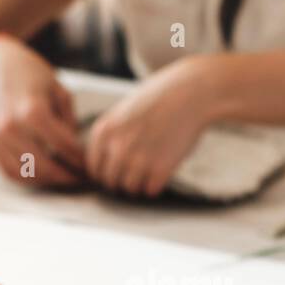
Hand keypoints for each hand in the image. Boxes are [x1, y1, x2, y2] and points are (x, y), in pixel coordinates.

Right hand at [0, 36, 87, 189]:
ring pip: (27, 173)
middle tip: (79, 177)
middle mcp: (12, 126)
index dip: (80, 159)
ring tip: (63, 177)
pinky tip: (43, 175)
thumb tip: (75, 151)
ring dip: (48, 180)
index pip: (64, 146)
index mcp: (32, 111)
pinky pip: (10, 171)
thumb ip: (69, 122)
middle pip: (46, 166)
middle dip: (66, 176)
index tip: (90, 165)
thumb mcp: (59, 91)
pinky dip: (28, 178)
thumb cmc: (31, 75)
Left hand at [86, 56, 220, 197]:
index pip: (94, 168)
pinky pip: (151, 190)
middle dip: (122, 180)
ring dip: (140, 184)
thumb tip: (107, 164)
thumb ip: (112, 136)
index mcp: (104, 131)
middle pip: (111, 182)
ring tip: (150, 170)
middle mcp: (117, 148)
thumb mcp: (123, 112)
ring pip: (130, 189)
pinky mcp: (160, 169)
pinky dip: (157, 184)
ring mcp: (138, 160)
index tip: (117, 170)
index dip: (105, 172)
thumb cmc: (159, 99)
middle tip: (136, 172)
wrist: (190, 93)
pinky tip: (163, 170)